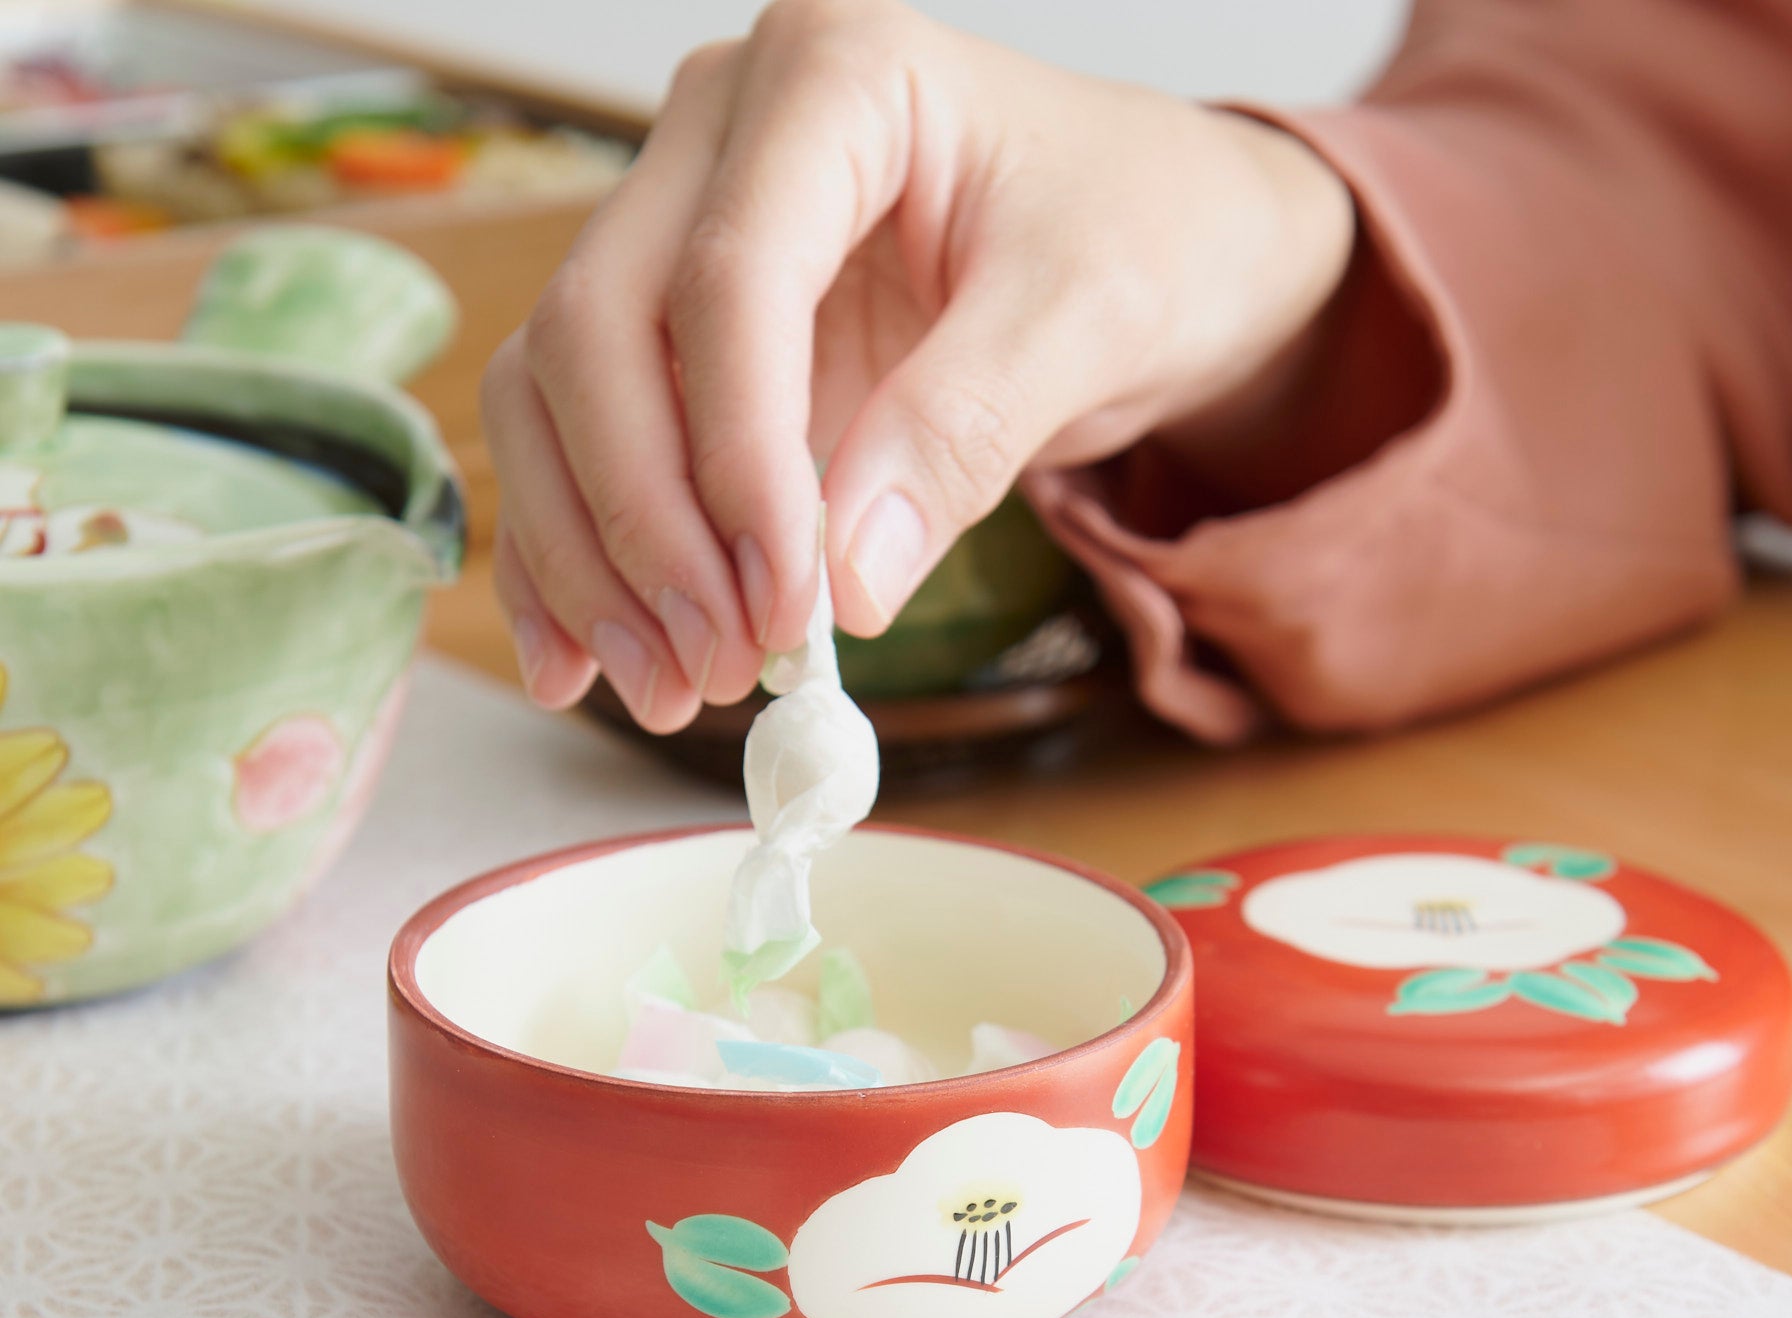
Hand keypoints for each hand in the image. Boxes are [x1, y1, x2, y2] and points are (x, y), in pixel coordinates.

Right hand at [482, 0, 1354, 727]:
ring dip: (591, 558)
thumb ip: (965, 432)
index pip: (727, 279)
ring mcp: (678, 228)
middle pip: (598, 331)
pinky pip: (571, 437)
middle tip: (721, 666)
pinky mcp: (673, 335)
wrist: (1161, 239)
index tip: (785, 605)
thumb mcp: (1089, 319)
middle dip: (647, 524)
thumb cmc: (1143, 235)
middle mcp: (721, 133)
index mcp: (833, 76)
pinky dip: (570, 555)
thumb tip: (845, 583)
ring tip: (671, 689)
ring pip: (552, 391)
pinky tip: (583, 663)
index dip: (738, 460)